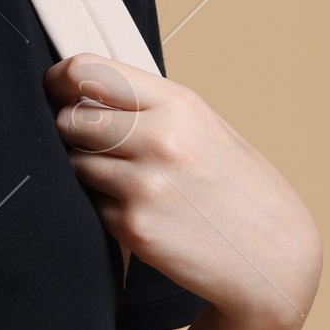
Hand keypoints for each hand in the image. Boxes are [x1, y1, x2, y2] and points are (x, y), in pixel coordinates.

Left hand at [46, 54, 321, 329]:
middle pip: (69, 120)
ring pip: (73, 166)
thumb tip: (80, 91)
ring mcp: (143, 185)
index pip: (88, 72)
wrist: (274, 258)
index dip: (60, 81)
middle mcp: (159, 139)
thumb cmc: (239, 191)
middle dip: (70, 131)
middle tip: (92, 145)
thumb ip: (149, 109)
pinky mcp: (133, 227)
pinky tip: (141, 213)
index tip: (56, 90)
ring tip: (129, 182)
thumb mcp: (205, 129)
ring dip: (87, 173)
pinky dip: (104, 209)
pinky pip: (90, 207)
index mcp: (179, 105)